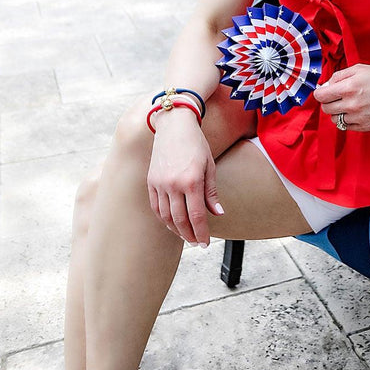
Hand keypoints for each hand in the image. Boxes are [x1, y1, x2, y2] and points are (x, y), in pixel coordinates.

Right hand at [147, 109, 223, 245]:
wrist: (174, 125)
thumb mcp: (209, 166)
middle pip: (180, 220)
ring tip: (186, 235)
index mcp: (191, 181)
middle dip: (189, 235)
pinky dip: (163, 218)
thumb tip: (218, 214)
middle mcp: (173, 185)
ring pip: (166, 217)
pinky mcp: (151, 181)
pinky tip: (172, 223)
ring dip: (176, 230)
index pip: (196, 216)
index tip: (205, 244)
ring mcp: (159, 184)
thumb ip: (211, 192)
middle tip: (197, 243)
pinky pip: (156, 207)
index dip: (201, 232)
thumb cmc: (195, 144)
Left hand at [314, 64, 369, 131]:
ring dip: (337, 112)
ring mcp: (359, 117)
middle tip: (336, 97)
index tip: (323, 92)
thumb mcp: (359, 69)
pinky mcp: (366, 126)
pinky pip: (347, 127)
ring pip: (335, 119)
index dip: (320, 93)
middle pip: (326, 109)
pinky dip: (347, 120)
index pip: (321, 96)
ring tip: (347, 104)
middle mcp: (352, 104)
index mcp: (349, 88)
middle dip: (328, 102)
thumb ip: (338, 76)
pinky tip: (356, 111)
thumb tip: (324, 86)